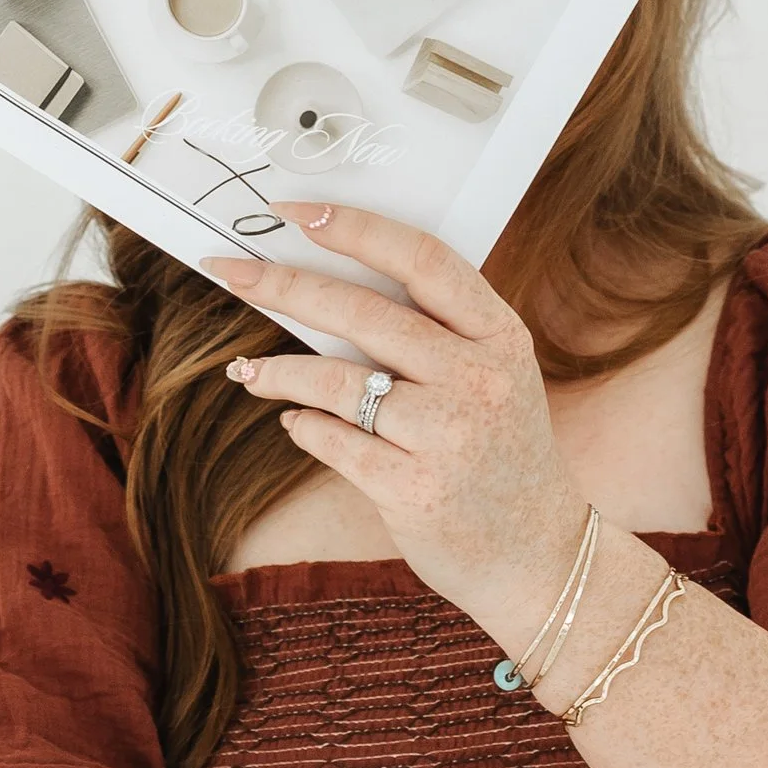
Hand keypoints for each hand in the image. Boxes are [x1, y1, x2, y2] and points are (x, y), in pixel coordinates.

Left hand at [202, 201, 580, 623]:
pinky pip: (334, 441)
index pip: (422, 259)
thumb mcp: (493, 376)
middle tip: (229, 271)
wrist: (539, 554)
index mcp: (498, 335)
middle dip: (283, 285)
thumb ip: (433, 333)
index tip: (294, 213)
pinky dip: (302, 427)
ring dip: (278, 371)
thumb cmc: (500, 453)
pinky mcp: (415, 490)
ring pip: (336, 381)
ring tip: (248, 372)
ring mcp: (448, 435)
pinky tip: (294, 423)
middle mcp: (479, 378)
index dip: (354, 228)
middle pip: (363, 311)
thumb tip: (323, 286)